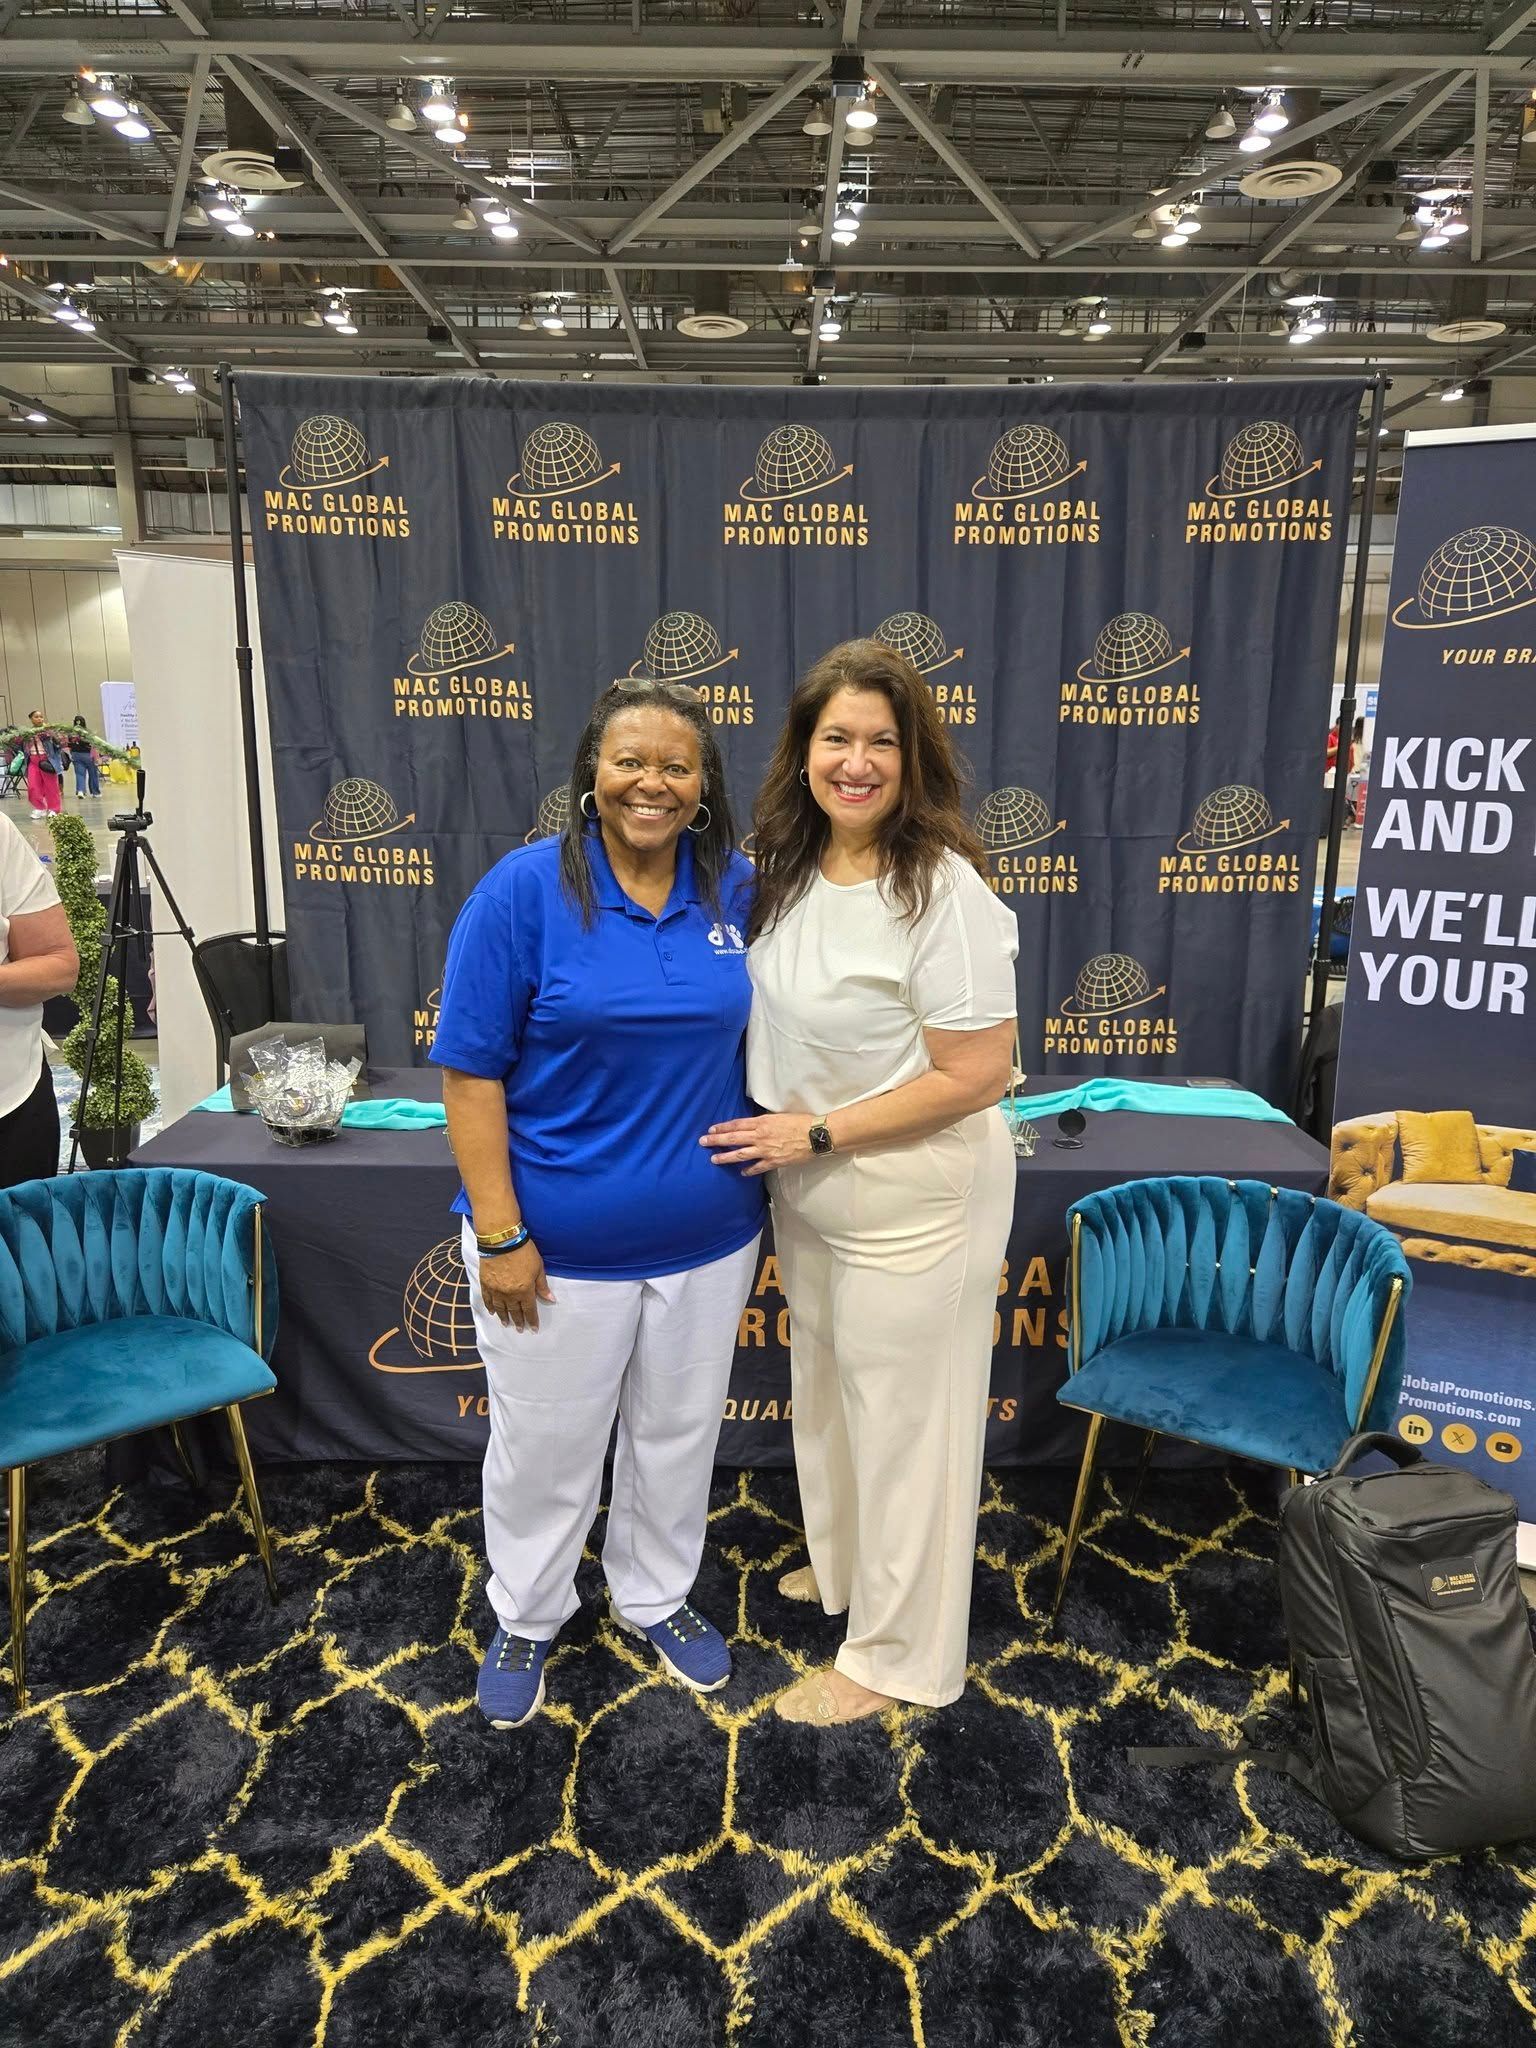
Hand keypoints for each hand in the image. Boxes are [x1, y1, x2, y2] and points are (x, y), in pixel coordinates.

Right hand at [478, 1239, 554, 1331]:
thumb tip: (551, 1299)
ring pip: (500, 1308)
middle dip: (519, 1321)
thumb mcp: (538, 1267)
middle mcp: (510, 1294)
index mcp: (524, 1291)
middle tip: (520, 1329)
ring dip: (504, 1317)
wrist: (501, 1240)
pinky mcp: (486, 1284)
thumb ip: (542, 1285)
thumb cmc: (523, 1251)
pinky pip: (488, 1299)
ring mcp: (496, 1290)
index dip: (532, 1320)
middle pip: (515, 1311)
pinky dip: (490, 1307)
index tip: (534, 1329)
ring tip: (506, 1324)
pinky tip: (493, 1311)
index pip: (529, 1310)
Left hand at [700, 1114, 815, 1175]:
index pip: (736, 1124)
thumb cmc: (800, 1122)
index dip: (722, 1127)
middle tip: (703, 1141)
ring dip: (726, 1157)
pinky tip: (741, 1172)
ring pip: (740, 1154)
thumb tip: (754, 1124)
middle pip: (733, 1138)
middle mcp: (760, 1136)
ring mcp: (766, 1150)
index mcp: (761, 1122)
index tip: (711, 1129)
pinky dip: (748, 1170)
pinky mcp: (774, 1161)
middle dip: (716, 1140)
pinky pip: (757, 1167)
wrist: (815, 1135)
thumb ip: (764, 1121)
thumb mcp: (778, 1116)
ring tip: (714, 1159)